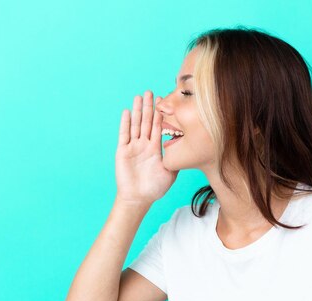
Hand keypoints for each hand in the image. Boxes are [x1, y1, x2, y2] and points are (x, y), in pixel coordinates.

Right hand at [115, 90, 178, 205]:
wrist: (139, 198)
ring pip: (136, 125)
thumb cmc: (155, 188)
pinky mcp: (123, 151)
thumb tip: (188, 148)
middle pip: (147, 122)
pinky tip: (127, 112)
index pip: (158, 127)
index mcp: (155, 148)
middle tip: (151, 91)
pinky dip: (126, 123)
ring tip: (139, 96)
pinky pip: (124, 135)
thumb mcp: (170, 172)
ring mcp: (133, 147)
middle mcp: (144, 145)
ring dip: (138, 111)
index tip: (163, 100)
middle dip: (149, 107)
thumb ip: (176, 159)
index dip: (160, 114)